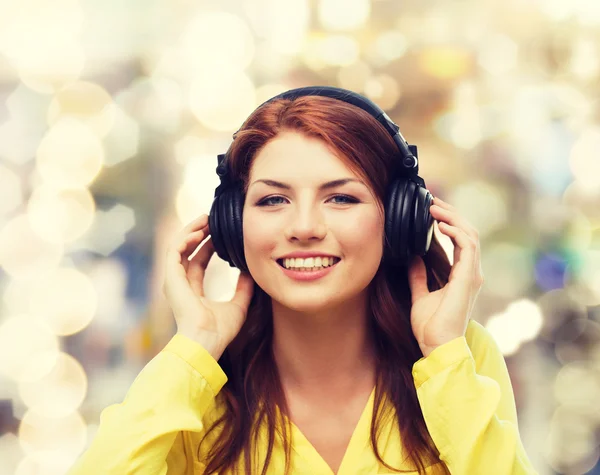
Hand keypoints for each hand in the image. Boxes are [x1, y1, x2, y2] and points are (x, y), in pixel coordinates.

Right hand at [163, 213, 254, 358]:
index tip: (219, 233)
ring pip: (178, 247)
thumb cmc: (219, 331)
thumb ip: (244, 288)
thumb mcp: (239, 305)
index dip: (208, 246)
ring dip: (191, 231)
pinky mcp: (171, 278)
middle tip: (212, 220)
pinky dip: (185, 238)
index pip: (198, 262)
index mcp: (193, 291)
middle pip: (187, 251)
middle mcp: (181, 284)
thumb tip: (250, 272)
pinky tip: (198, 232)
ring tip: (205, 219)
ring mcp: (174, 281)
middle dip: (199, 233)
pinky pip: (174, 251)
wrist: (206, 342)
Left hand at [407, 197, 483, 356]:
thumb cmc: (430, 327)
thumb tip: (413, 258)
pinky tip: (440, 224)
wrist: (437, 346)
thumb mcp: (419, 295)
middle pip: (467, 232)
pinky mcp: (468, 278)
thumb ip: (418, 276)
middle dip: (450, 214)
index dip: (448, 222)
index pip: (460, 240)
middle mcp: (470, 273)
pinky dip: (455, 231)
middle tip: (431, 201)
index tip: (430, 210)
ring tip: (434, 207)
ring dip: (452, 217)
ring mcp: (472, 275)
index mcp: (461, 276)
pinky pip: (467, 246)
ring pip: (469, 234)